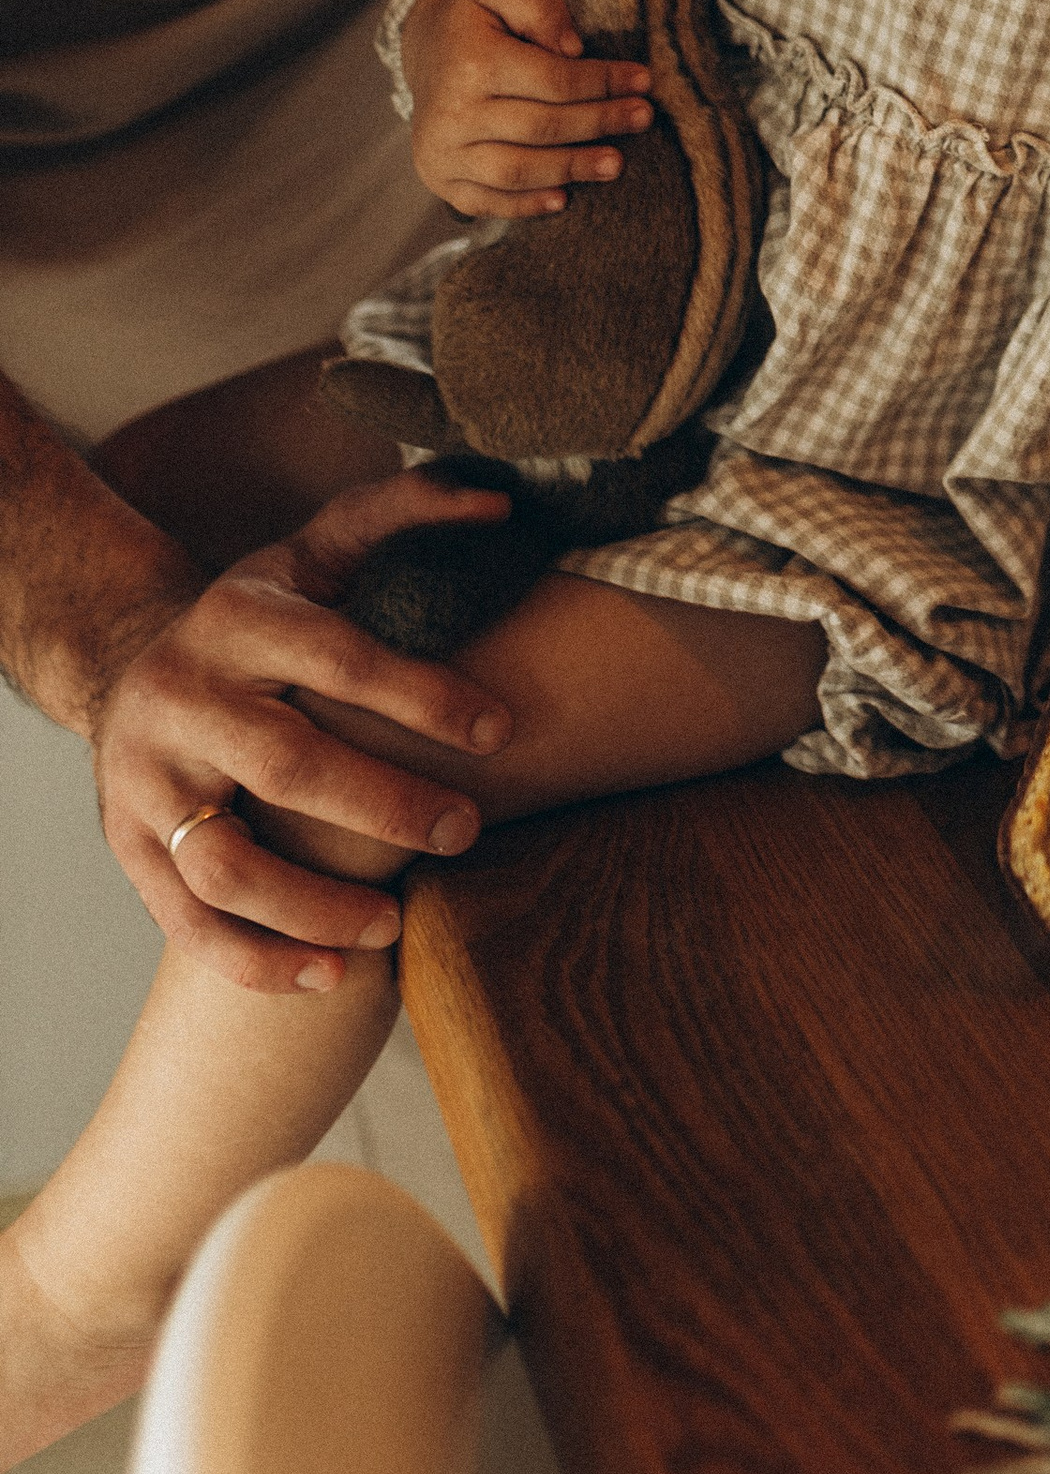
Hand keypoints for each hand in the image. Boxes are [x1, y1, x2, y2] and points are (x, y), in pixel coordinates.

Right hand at [91, 471, 518, 994]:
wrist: (126, 663)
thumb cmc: (257, 614)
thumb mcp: (315, 549)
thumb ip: (402, 512)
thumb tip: (498, 498)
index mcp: (238, 619)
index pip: (337, 658)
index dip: (421, 696)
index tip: (498, 730)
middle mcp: (184, 698)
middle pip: (287, 764)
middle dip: (385, 805)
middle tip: (464, 831)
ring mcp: (148, 780)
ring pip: (225, 862)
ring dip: (315, 906)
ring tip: (395, 923)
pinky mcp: (129, 846)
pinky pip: (188, 921)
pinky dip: (258, 960)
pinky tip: (331, 976)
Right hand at [403, 0, 654, 218]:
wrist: (424, 49)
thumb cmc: (475, 20)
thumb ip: (540, 7)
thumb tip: (574, 49)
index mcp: (471, 63)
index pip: (554, 81)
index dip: (603, 82)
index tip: (643, 81)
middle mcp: (451, 112)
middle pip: (542, 127)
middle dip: (599, 123)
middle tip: (642, 118)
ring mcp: (442, 151)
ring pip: (518, 171)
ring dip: (572, 169)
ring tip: (616, 163)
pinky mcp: (439, 177)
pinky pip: (486, 201)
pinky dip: (526, 205)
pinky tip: (564, 197)